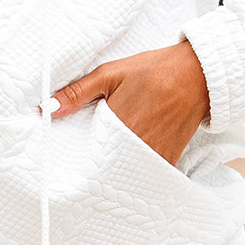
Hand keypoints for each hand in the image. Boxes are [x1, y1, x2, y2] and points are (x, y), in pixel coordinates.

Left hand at [44, 40, 210, 166]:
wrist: (197, 75)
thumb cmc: (152, 71)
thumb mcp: (110, 73)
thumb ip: (77, 92)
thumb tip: (46, 108)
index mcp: (116, 124)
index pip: (85, 151)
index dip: (73, 156)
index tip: (62, 160)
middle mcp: (134, 144)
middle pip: (103, 166)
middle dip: (90, 167)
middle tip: (76, 169)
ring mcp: (152, 154)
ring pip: (122, 173)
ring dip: (110, 172)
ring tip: (97, 170)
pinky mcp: (167, 159)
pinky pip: (144, 174)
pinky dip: (132, 173)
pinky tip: (122, 169)